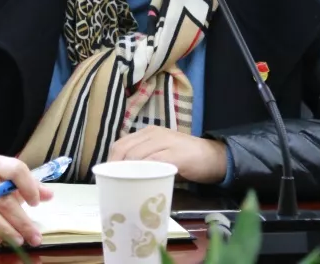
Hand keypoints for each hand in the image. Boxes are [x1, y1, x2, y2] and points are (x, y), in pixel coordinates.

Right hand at [0, 156, 54, 248]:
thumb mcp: (11, 180)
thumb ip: (31, 186)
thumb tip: (49, 195)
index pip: (15, 170)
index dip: (28, 186)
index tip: (36, 204)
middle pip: (2, 199)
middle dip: (20, 220)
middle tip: (33, 236)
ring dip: (4, 230)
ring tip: (18, 241)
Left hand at [108, 127, 227, 183]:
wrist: (213, 157)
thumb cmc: (185, 159)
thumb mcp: (160, 154)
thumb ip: (144, 159)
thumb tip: (121, 176)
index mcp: (148, 132)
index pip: (121, 144)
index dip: (110, 160)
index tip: (106, 177)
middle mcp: (154, 133)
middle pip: (125, 149)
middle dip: (115, 168)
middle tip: (113, 185)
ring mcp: (165, 141)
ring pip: (136, 155)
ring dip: (127, 172)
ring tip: (123, 186)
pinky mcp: (176, 153)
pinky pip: (154, 162)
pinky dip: (144, 172)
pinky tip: (141, 182)